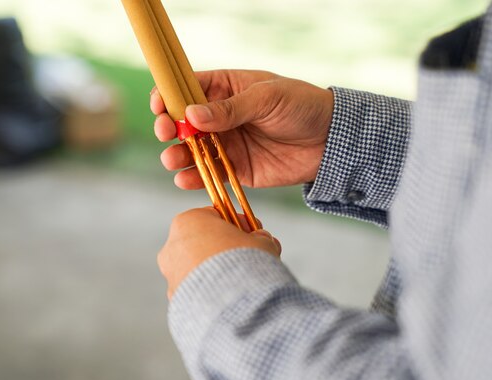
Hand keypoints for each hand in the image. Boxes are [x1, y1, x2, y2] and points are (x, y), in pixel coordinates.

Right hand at [150, 69, 333, 188]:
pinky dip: (193, 178)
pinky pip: (208, 174)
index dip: (168, 95)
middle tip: (166, 132)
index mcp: (226, 88)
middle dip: (167, 127)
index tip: (160, 105)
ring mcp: (226, 144)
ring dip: (176, 154)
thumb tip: (191, 114)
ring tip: (172, 159)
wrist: (331, 141)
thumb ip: (230, 108)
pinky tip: (184, 180)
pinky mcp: (235, 169)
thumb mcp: (267, 98)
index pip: (187, 88)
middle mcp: (220, 116)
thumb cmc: (301, 106)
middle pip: (182, 121)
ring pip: (190, 150)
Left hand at [158, 207, 280, 298]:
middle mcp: (173, 246)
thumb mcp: (261, 241)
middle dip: (226, 249)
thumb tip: (263, 240)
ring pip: (197, 268)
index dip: (238, 223)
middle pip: (203, 242)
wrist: (230, 301)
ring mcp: (171, 274)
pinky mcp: (175, 299)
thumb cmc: (245, 262)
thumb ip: (260, 238)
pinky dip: (210, 292)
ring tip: (244, 282)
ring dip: (218, 272)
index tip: (254, 233)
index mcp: (188, 221)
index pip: (215, 215)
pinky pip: (196, 291)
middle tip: (250, 258)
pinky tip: (230, 299)